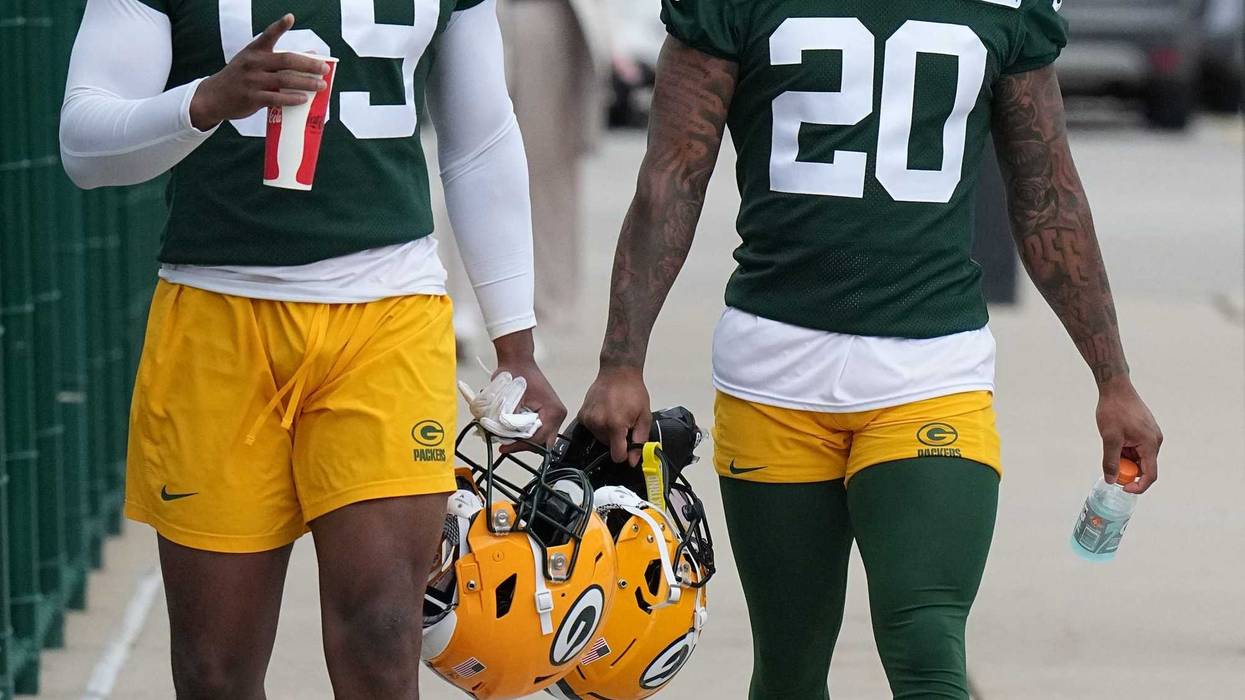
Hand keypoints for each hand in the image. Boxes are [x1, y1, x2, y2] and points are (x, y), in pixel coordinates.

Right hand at [189, 14, 329, 130]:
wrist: (214, 97)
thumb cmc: (240, 77)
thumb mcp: (253, 62)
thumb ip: (277, 58)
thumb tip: (311, 54)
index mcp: (254, 51)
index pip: (268, 36)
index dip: (279, 26)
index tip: (290, 18)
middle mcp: (253, 63)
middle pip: (286, 61)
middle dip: (308, 64)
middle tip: (324, 68)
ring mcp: (253, 80)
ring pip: (284, 80)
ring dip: (306, 83)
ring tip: (321, 85)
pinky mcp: (252, 98)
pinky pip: (276, 97)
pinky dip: (292, 98)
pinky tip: (304, 99)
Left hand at [493, 331, 566, 450]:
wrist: (517, 361)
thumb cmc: (515, 374)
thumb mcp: (510, 399)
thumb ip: (509, 421)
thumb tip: (503, 438)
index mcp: (553, 411)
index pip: (539, 439)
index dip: (521, 445)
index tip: (504, 446)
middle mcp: (557, 415)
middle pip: (542, 442)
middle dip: (523, 444)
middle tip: (505, 444)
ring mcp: (552, 415)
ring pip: (540, 438)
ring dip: (523, 438)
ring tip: (506, 435)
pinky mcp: (546, 414)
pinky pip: (537, 429)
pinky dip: (523, 431)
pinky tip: (511, 428)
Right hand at [578, 366, 650, 464]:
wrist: (618, 372)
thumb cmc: (633, 392)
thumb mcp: (644, 417)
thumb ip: (639, 441)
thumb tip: (633, 461)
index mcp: (615, 425)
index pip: (617, 456)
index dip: (625, 454)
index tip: (628, 446)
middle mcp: (599, 424)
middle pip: (608, 446)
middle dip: (617, 439)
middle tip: (624, 422)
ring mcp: (588, 419)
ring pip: (600, 438)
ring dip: (608, 432)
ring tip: (615, 415)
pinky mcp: (582, 415)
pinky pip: (592, 429)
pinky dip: (599, 425)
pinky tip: (606, 412)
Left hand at [1096, 377, 1162, 493]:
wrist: (1115, 388)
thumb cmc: (1114, 410)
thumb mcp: (1110, 438)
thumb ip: (1111, 461)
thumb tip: (1111, 480)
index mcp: (1150, 444)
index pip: (1150, 475)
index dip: (1138, 486)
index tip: (1123, 489)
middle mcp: (1155, 441)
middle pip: (1144, 467)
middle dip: (1128, 471)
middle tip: (1110, 466)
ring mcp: (1151, 435)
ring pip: (1139, 457)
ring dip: (1125, 459)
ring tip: (1111, 445)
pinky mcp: (1145, 430)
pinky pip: (1137, 448)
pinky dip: (1126, 450)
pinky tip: (1115, 440)